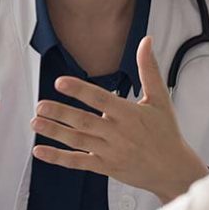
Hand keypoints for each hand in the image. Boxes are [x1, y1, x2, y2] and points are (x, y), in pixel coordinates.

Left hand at [30, 36, 208, 203]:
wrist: (172, 169)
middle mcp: (117, 133)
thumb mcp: (160, 99)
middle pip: (84, 121)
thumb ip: (149, 70)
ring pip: (77, 141)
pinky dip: (58, 158)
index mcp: (129, 114)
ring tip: (36, 122)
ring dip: (55, 131)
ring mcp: (110, 152)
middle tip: (40, 105)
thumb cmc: (166, 132)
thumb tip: (145, 41)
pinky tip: (41, 150)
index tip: (60, 82)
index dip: (79, 90)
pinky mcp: (105, 167)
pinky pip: (78, 162)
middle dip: (60, 113)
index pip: (100, 99)